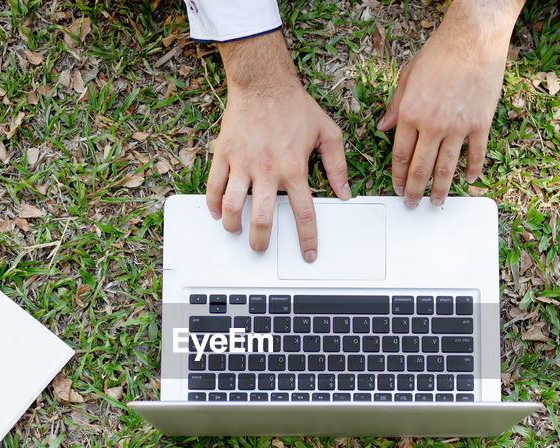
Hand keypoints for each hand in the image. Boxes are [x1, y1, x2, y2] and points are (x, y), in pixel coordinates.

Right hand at [206, 31, 350, 261]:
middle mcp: (268, 170)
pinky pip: (214, 186)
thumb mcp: (328, 132)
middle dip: (261, 241)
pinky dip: (213, 203)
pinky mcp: (224, 154)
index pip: (303, 213)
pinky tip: (217, 212)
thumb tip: (345, 191)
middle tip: (261, 248)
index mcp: (294, 168)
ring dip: (234, 226)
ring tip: (237, 231)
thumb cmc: (294, 105)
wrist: (264, 82)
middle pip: (262, 219)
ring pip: (233, 206)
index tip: (308, 253)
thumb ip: (338, 164)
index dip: (307, 238)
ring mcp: (243, 163)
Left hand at [377, 0, 522, 206]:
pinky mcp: (480, 123)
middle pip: (421, 168)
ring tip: (437, 202)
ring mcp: (458, 126)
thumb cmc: (439, 54)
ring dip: (440, 190)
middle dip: (415, 191)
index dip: (398, 176)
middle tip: (412, 203)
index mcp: (410, 113)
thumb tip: (383, 128)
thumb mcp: (407, 77)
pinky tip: (469, 180)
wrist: (472, 40)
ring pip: (447, 169)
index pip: (400, 155)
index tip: (397, 187)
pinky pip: (476, 154)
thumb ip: (395, 106)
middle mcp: (432, 124)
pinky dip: (473, 170)